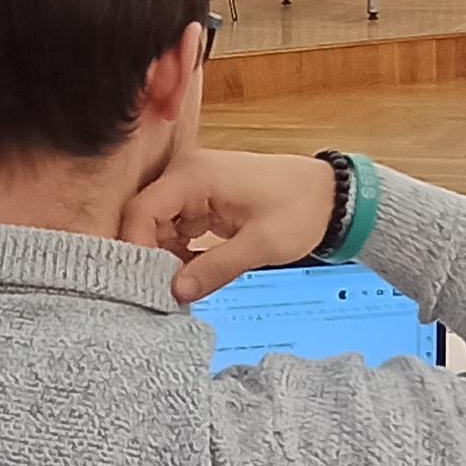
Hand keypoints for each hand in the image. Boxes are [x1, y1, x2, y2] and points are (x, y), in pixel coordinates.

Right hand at [118, 147, 342, 304]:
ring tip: (178, 286)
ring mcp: (192, 185)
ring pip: (157, 225)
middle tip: (160, 292)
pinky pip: (175, 226)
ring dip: (164, 256)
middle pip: (144, 218)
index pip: (140, 211)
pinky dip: (178, 251)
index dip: (136, 248)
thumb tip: (174, 292)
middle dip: (149, 256)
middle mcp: (186, 173)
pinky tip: (191, 274)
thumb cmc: (301, 210)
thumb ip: (215, 269)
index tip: (142, 283)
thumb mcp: (261, 244)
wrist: (330, 195)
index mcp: (194, 175)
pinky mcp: (201, 199)